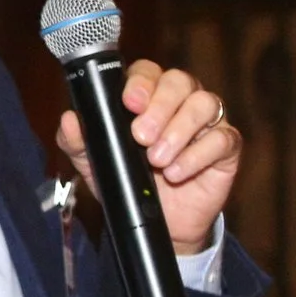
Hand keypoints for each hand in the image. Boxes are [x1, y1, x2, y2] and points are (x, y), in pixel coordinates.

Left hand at [56, 59, 240, 254]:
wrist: (158, 224)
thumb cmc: (129, 182)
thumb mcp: (96, 164)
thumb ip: (79, 141)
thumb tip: (69, 120)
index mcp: (149, 96)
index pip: (148, 72)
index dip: (140, 83)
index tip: (129, 103)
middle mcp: (181, 101)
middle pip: (180, 81)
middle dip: (160, 107)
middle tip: (141, 137)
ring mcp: (207, 122)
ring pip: (205, 103)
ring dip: (179, 130)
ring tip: (158, 160)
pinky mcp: (226, 147)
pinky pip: (223, 138)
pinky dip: (198, 155)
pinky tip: (177, 172)